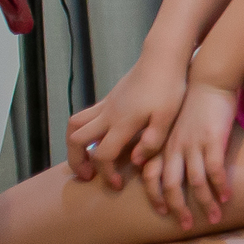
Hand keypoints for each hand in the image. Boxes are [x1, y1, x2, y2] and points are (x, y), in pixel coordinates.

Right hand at [65, 49, 188, 188]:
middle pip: (76, 140)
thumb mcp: (168, 116)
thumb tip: (136, 161)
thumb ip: (153, 141)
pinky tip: (98, 139)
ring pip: (74, 125)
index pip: (102, 155)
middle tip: (88, 176)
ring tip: (87, 160)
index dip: (105, 174)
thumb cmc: (169, 87)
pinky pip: (84, 116)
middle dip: (77, 162)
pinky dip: (83, 131)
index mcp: (123, 122)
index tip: (116, 185)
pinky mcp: (108, 99)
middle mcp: (108, 114)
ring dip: (74, 145)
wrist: (163, 57)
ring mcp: (106, 105)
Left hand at [144, 81, 239, 229]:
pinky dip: (220, 186)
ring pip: (195, 183)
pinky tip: (227, 196)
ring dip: (204, 203)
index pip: (151, 177)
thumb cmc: (193, 99)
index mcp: (163, 143)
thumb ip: (171, 142)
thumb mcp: (174, 122)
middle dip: (178, 209)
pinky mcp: (212, 140)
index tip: (163, 212)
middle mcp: (174, 147)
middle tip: (186, 225)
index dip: (155, 197)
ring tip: (214, 218)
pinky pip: (215, 170)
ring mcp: (193, 144)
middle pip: (170, 186)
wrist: (209, 77)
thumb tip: (173, 162)